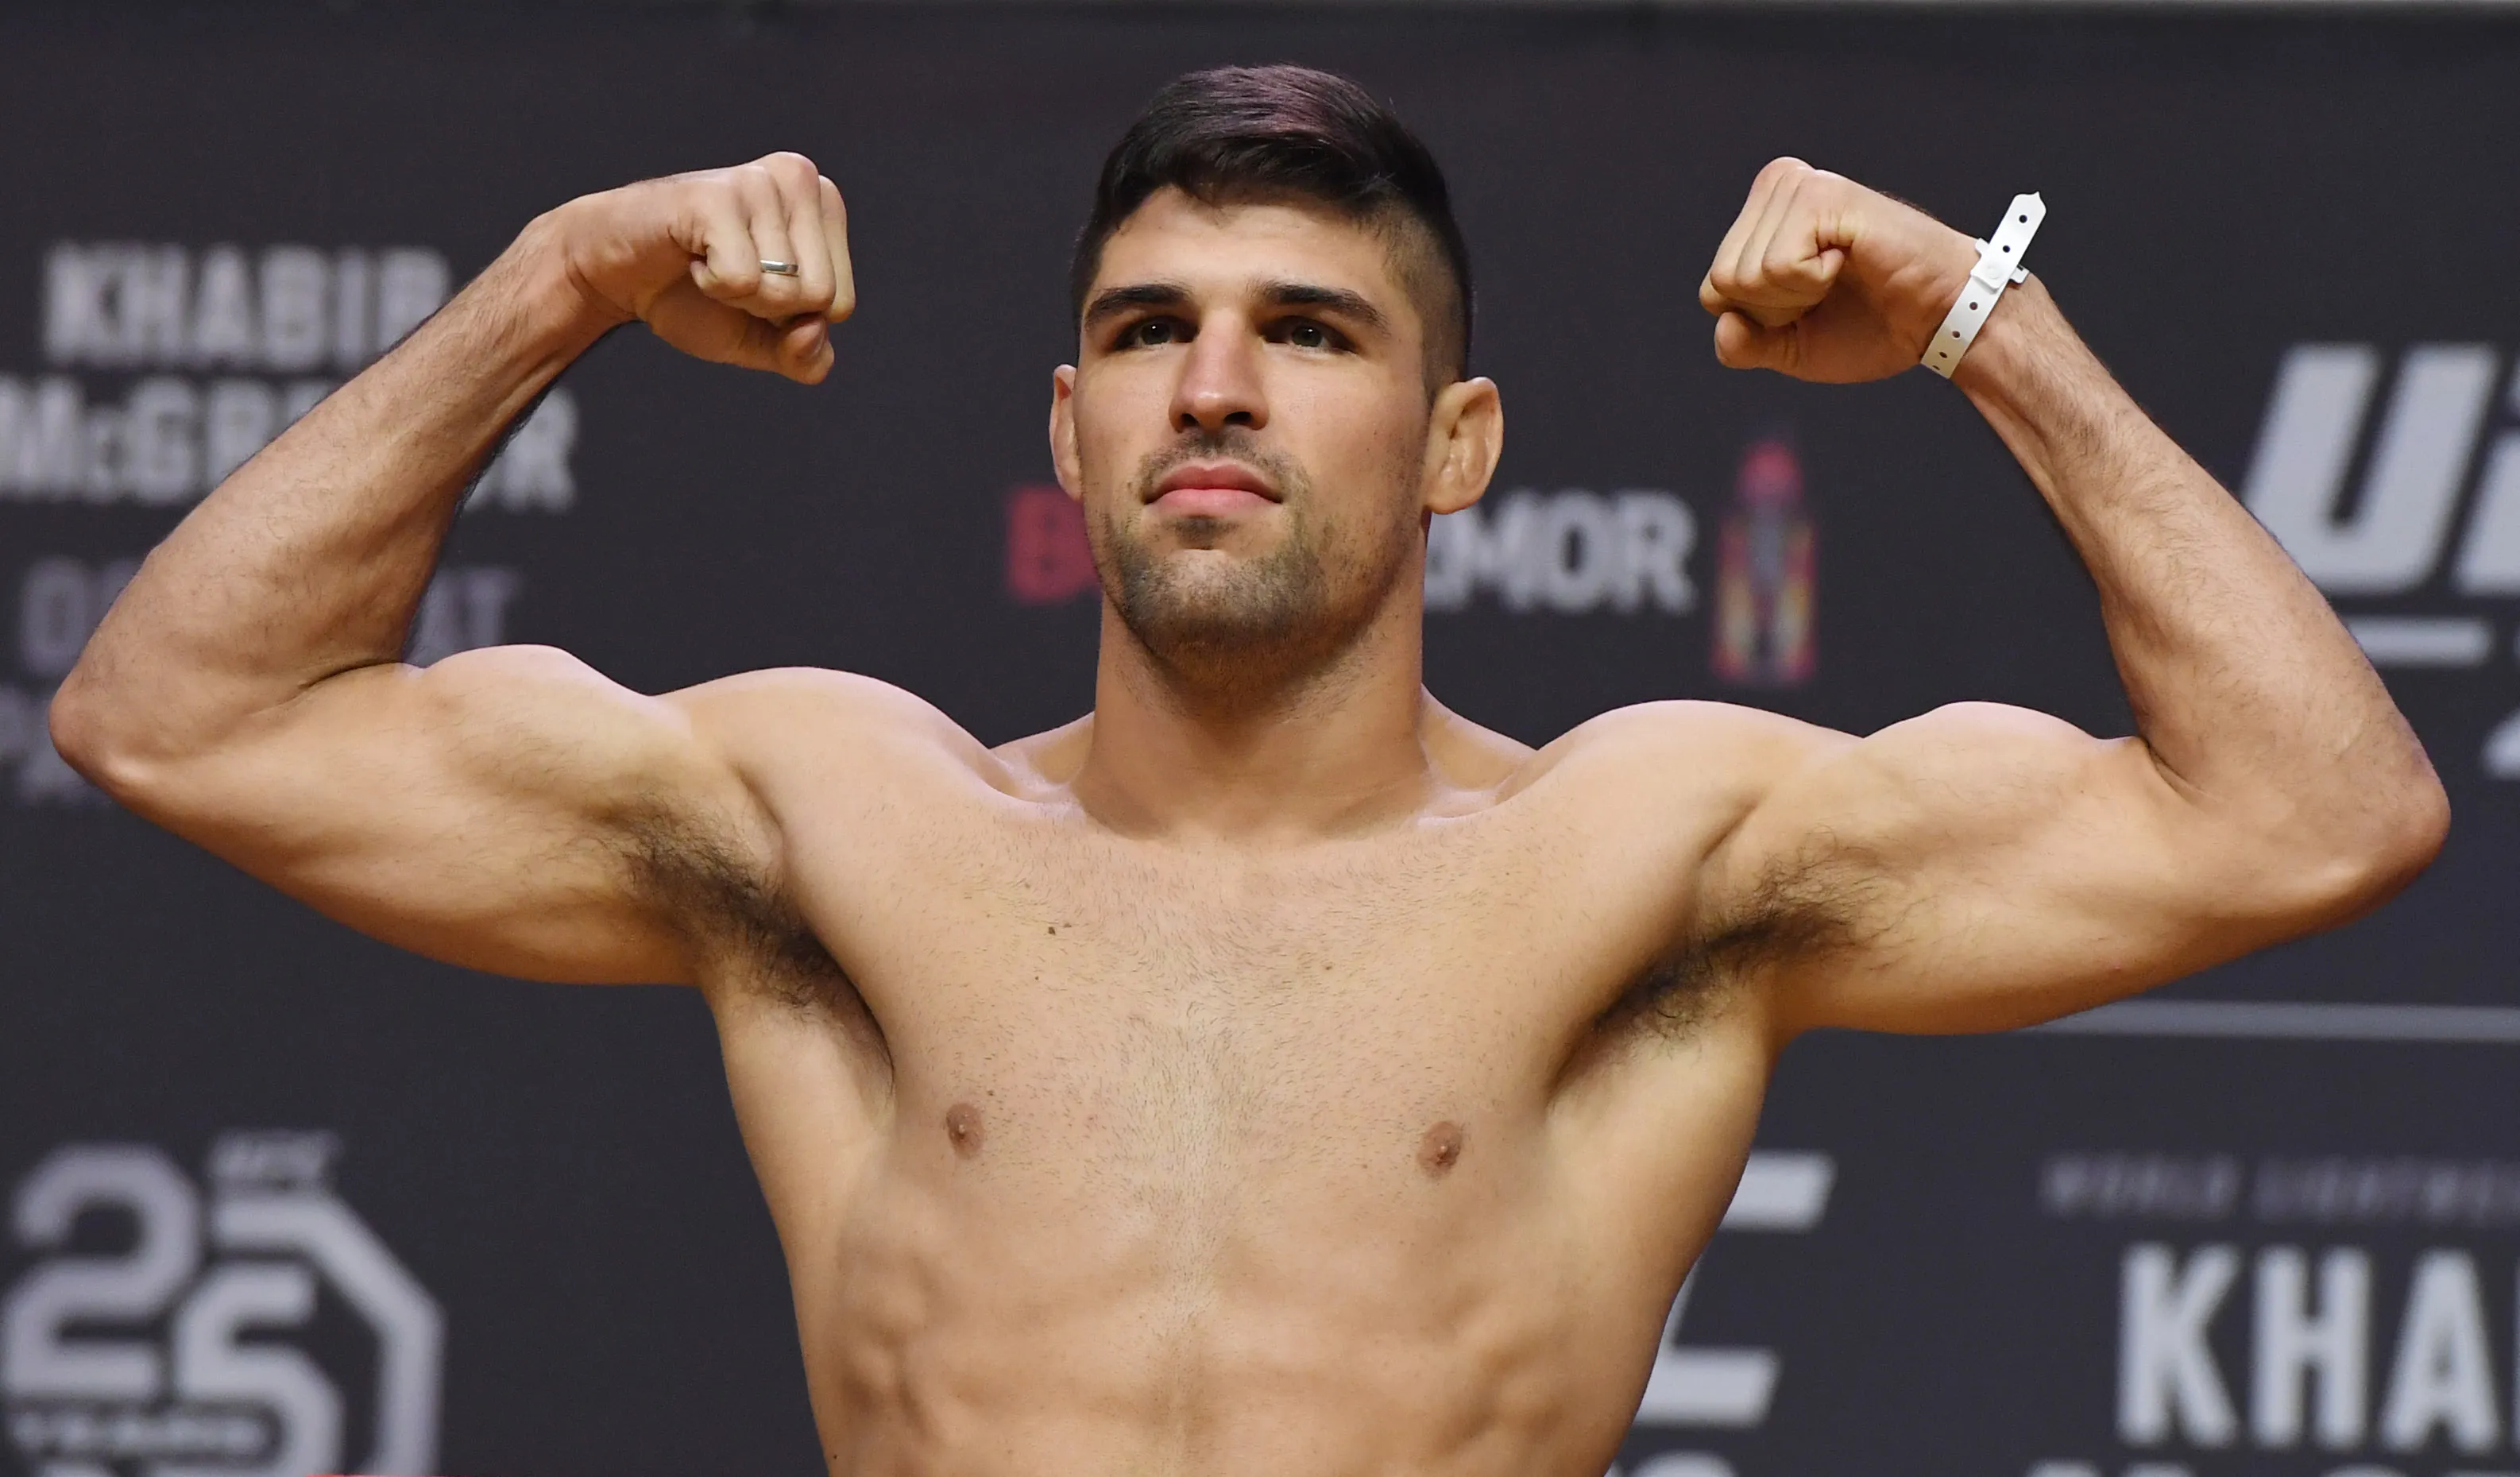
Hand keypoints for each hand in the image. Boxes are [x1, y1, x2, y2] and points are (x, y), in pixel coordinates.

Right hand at [543, 152, 854, 384]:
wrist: (615, 274)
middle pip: (821, 297)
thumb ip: (805, 355)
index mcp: (824, 204)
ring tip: (705, 259)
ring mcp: (759, 181)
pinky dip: (711, 284)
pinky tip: (690, 255)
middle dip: (766, 307)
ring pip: (784, 290)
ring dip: (735, 294)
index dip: (789, 317)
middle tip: (724, 272)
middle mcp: (800, 178)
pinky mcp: (717, 196)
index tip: (751, 283)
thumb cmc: (693, 296)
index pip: (841, 304)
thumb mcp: (762, 340)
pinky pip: (742, 279)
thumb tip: (814, 331)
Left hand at [1697, 159, 1980, 383]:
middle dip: (1777, 309)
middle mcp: (1776, 187)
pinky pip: (1778, 265)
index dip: (1762, 320)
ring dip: (1798, 295)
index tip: (1814, 304)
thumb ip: (1741, 344)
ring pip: (1744, 275)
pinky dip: (1813, 282)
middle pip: (1721, 282)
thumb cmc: (1872, 326)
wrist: (1939, 322)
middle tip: (1832, 289)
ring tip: (1843, 272)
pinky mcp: (1822, 194)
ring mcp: (1798, 185)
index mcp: (1763, 215)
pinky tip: (1849, 260)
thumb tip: (1721, 320)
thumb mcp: (1791, 348)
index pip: (1713, 291)